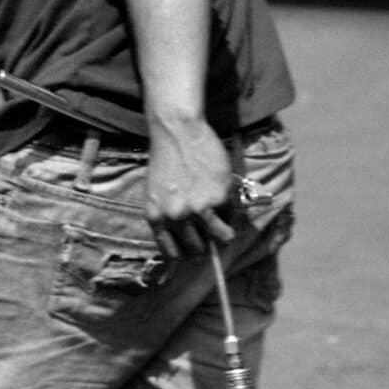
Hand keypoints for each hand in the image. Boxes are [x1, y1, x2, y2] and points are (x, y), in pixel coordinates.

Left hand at [142, 117, 239, 261]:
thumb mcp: (157, 193)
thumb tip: (187, 238)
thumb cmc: (167, 160)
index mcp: (156, 218)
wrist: (177, 132)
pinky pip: (230, 214)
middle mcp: (175, 218)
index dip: (185, 255)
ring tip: (227, 230)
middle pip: (197, 251)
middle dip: (207, 247)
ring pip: (220, 238)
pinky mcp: (218, 198)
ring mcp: (197, 209)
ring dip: (225, 235)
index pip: (172, 254)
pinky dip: (231, 210)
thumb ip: (168, 215)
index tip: (193, 253)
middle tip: (213, 239)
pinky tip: (225, 196)